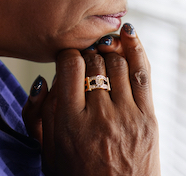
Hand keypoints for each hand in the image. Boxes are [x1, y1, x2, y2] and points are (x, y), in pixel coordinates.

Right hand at [22, 24, 159, 174]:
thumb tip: (42, 80)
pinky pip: (142, 72)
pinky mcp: (148, 118)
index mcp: (70, 123)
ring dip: (107, 51)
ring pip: (116, 62)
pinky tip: (127, 34)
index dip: (66, 55)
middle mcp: (99, 117)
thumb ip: (38, 115)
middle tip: (84, 58)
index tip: (66, 60)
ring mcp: (127, 116)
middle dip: (87, 54)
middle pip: (93, 61)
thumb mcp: (47, 151)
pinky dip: (135, 48)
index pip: (68, 65)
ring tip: (101, 51)